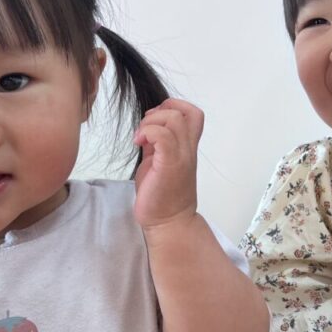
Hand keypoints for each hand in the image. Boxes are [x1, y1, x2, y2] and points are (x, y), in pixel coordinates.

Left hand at [132, 98, 201, 229]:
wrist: (168, 223)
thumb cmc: (162, 197)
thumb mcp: (158, 162)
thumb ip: (157, 144)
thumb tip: (148, 129)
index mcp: (186, 148)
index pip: (192, 113)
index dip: (173, 107)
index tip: (154, 122)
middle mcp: (187, 150)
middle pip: (185, 111)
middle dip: (160, 111)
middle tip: (145, 129)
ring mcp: (181, 157)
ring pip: (174, 119)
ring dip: (151, 122)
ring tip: (141, 138)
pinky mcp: (169, 165)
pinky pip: (163, 136)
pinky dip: (148, 132)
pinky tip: (138, 144)